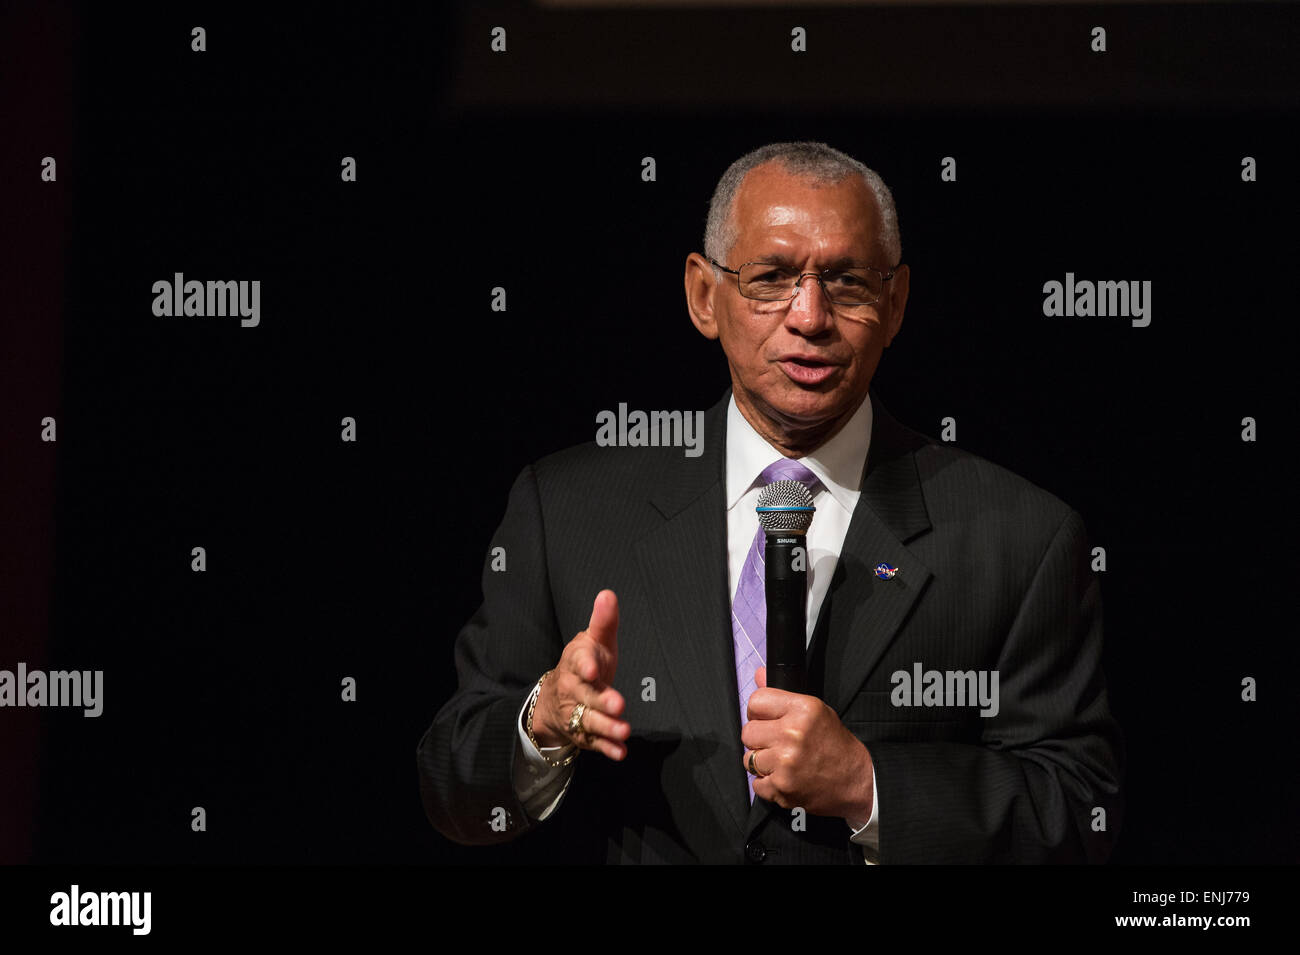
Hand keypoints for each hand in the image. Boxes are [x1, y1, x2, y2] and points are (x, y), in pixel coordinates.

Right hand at [531, 589, 629, 759]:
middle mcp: (574, 689)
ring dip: (607, 727)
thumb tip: (608, 594)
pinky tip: (621, 752)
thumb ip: (603, 622)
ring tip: (625, 730)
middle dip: (601, 701)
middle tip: (619, 704)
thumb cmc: (586, 663)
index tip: (594, 669)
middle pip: (586, 695)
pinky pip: (594, 743)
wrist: (556, 697)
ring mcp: (577, 713)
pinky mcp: (583, 734)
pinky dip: (607, 748)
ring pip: (590, 721)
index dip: (586, 666)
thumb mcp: (593, 641)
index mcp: (576, 662)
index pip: (579, 662)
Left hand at [741, 666, 873, 824]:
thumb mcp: (816, 710)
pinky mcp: (782, 787)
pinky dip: (767, 784)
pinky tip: (785, 777)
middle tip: (777, 743)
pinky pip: (756, 784)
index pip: (756, 701)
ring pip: (748, 759)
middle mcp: (792, 734)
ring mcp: (786, 762)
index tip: (765, 719)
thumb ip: (783, 694)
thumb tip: (759, 674)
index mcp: (803, 709)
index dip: (758, 712)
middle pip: (748, 732)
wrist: (856, 781)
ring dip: (762, 763)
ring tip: (783, 762)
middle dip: (759, 739)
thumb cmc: (836, 745)